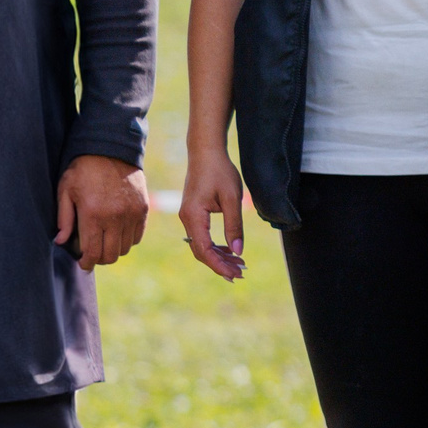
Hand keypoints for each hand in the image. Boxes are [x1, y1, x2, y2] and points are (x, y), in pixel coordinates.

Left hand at [57, 154, 149, 271]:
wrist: (111, 150)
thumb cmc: (83, 170)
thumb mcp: (66, 191)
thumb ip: (64, 218)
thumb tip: (61, 241)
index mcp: (93, 215)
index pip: (93, 252)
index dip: (87, 263)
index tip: (83, 264)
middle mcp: (115, 218)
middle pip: (111, 254)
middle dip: (100, 259)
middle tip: (92, 255)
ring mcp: (132, 214)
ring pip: (125, 248)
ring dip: (114, 250)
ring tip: (105, 243)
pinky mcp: (142, 209)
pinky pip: (137, 236)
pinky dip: (128, 240)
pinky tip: (117, 234)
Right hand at [178, 147, 246, 280]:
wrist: (205, 153)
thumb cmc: (220, 172)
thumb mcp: (233, 199)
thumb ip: (234, 226)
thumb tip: (238, 251)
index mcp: (193, 216)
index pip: (204, 250)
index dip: (219, 265)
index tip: (235, 274)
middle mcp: (187, 219)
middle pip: (201, 251)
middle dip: (220, 264)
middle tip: (241, 274)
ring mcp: (188, 217)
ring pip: (201, 245)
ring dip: (218, 256)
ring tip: (239, 265)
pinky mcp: (193, 214)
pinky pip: (202, 236)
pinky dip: (215, 246)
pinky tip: (229, 251)